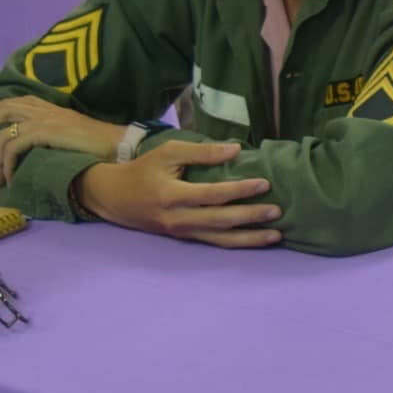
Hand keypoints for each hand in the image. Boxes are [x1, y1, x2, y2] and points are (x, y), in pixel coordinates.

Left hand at [0, 96, 123, 186]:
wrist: (117, 144)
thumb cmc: (104, 144)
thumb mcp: (78, 134)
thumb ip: (61, 134)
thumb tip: (49, 147)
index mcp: (55, 109)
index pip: (23, 100)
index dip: (2, 105)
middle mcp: (46, 111)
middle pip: (6, 110)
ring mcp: (44, 121)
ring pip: (5, 133)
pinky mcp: (44, 133)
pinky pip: (14, 147)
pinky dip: (7, 163)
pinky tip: (10, 177)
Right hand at [75, 141, 282, 247]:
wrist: (115, 198)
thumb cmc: (144, 170)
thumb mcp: (168, 152)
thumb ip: (202, 152)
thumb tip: (236, 149)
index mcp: (172, 196)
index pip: (212, 195)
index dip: (239, 190)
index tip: (264, 183)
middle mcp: (178, 219)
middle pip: (220, 221)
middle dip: (251, 218)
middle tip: (277, 211)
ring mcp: (182, 232)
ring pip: (220, 239)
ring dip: (250, 239)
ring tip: (275, 235)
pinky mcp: (185, 238)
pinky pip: (214, 243)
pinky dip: (237, 242)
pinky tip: (256, 239)